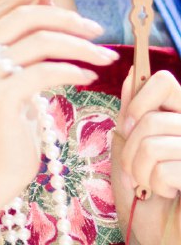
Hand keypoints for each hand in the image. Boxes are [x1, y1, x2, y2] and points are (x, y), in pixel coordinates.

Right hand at [0, 0, 118, 213]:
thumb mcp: (14, 74)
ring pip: (41, 41)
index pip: (10, 0)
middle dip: (70, 19)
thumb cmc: (5, 124)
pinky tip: (87, 78)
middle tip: (97, 31)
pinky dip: (72, 71)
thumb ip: (23, 38)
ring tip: (103, 58)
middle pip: (29, 16)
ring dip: (80, 47)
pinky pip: (45, 72)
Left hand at [113, 70, 180, 243]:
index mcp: (178, 114)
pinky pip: (165, 169)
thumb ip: (132, 111)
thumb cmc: (143, 189)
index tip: (128, 124)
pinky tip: (166, 192)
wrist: (159, 232)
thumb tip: (133, 73)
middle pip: (151, 117)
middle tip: (132, 168)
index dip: (139, 99)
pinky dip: (155, 185)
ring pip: (152, 144)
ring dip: (138, 170)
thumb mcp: (129, 144)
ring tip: (146, 183)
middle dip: (129, 147)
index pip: (163, 80)